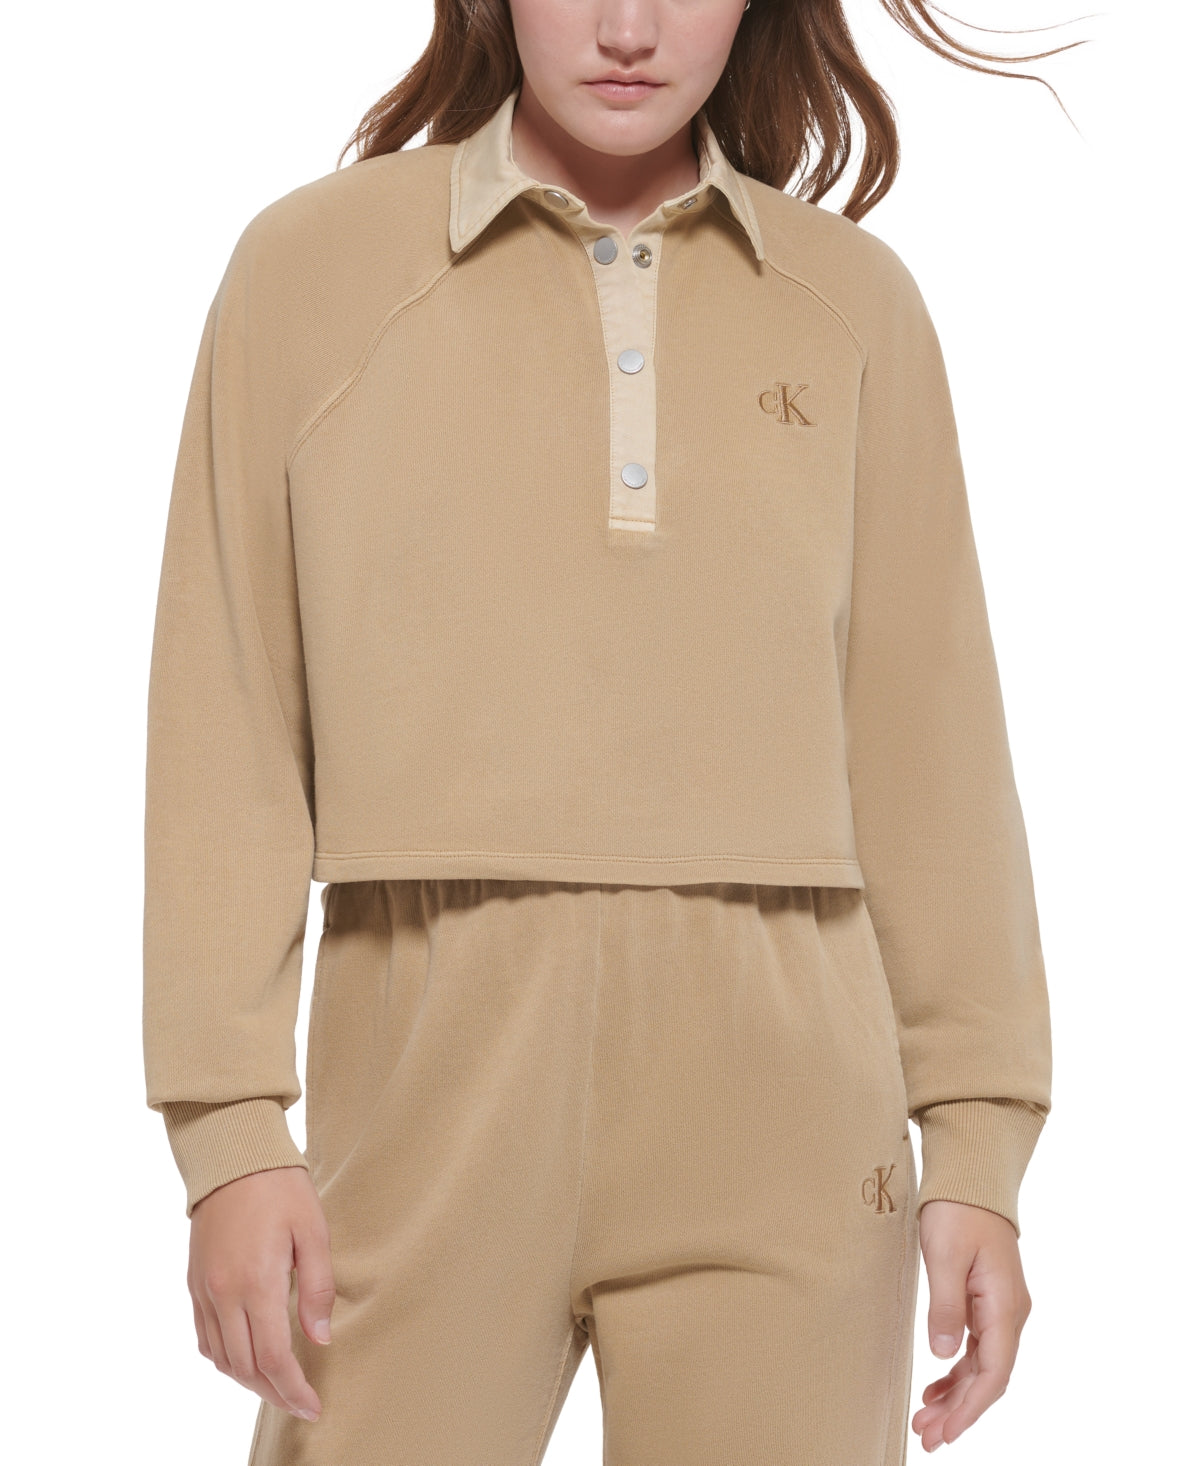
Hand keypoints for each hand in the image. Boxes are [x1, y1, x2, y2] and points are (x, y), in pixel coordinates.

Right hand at [187, 1165, 334, 1422]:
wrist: (233, 1154)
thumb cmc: (280, 1187)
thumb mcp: (313, 1230)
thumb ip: (317, 1288)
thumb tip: (319, 1339)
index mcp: (256, 1281)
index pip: (273, 1357)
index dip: (293, 1390)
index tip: (312, 1406)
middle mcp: (223, 1293)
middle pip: (245, 1367)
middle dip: (274, 1393)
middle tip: (300, 1403)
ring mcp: (204, 1289)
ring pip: (221, 1358)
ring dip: (248, 1380)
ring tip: (278, 1385)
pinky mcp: (194, 1282)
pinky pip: (204, 1337)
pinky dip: (225, 1358)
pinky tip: (245, 1358)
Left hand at [911, 1199, 1032, 1451]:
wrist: (970, 1176)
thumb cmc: (958, 1210)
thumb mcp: (945, 1256)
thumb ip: (946, 1307)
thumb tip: (942, 1356)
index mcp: (1005, 1306)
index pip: (994, 1374)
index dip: (970, 1408)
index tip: (945, 1432)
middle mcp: (1009, 1313)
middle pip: (989, 1377)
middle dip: (960, 1411)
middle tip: (927, 1436)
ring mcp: (999, 1307)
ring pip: (982, 1366)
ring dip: (956, 1394)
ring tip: (926, 1418)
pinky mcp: (986, 1300)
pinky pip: (975, 1347)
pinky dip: (956, 1370)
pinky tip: (937, 1385)